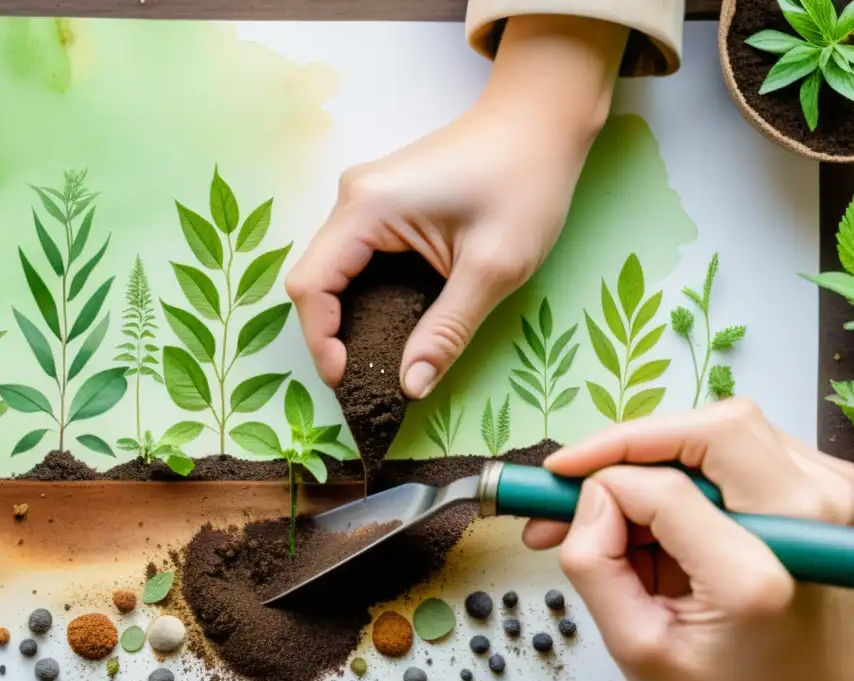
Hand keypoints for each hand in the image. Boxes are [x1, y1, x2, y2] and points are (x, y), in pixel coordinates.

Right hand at [286, 15, 627, 398]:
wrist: (541, 120)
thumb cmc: (525, 182)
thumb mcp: (493, 268)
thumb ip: (447, 331)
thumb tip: (412, 387)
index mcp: (367, 209)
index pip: (311, 286)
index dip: (320, 340)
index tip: (350, 379)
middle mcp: (352, 199)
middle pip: (315, 280)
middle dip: (332, 334)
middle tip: (366, 377)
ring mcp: (364, 198)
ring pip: (333, 271)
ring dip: (347, 316)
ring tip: (379, 356)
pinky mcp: (382, 203)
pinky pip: (355, 259)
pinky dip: (365, 295)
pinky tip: (393, 321)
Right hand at [529, 398, 853, 680]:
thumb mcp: (637, 651)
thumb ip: (596, 566)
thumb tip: (587, 498)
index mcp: (758, 575)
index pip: (661, 488)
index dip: (597, 480)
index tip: (553, 489)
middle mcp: (812, 524)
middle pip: (713, 429)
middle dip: (631, 444)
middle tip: (578, 476)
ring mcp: (834, 505)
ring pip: (729, 430)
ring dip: (662, 456)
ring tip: (620, 510)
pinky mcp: (832, 498)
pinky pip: (749, 449)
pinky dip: (696, 466)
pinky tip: (668, 511)